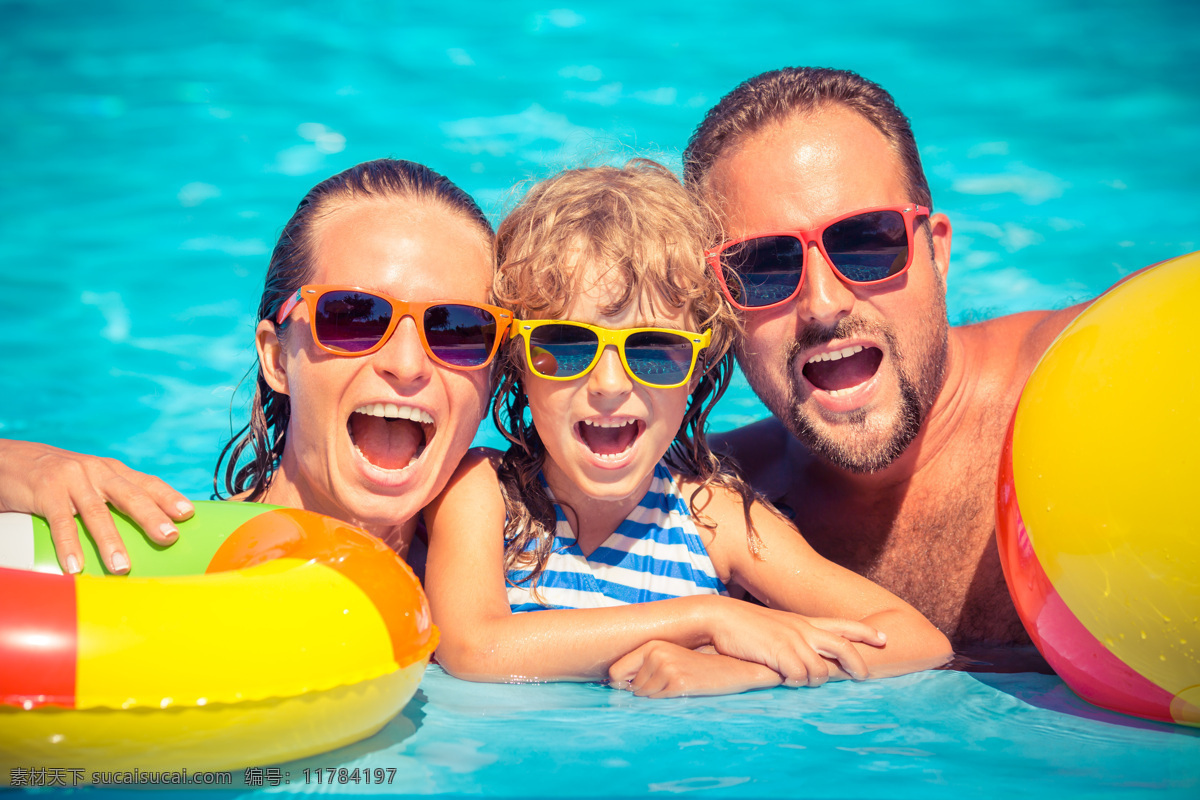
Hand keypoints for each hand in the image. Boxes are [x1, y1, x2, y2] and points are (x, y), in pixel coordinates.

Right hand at [0, 440, 192, 573]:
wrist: (11, 460)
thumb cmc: (59, 479)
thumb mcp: (91, 480)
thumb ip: (114, 496)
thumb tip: (148, 525)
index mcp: (111, 471)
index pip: (146, 482)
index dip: (168, 497)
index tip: (188, 513)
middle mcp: (96, 472)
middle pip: (129, 495)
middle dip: (151, 516)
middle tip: (168, 537)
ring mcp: (71, 481)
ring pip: (96, 512)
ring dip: (110, 540)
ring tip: (122, 566)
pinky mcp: (46, 492)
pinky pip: (60, 522)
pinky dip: (69, 545)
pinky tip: (75, 565)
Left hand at [609, 641, 782, 698]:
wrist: (730, 668)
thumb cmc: (697, 665)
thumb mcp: (669, 657)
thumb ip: (644, 665)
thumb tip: (616, 683)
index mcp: (651, 645)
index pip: (615, 672)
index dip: (620, 684)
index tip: (628, 688)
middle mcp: (656, 654)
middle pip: (629, 686)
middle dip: (642, 691)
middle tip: (665, 685)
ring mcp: (666, 668)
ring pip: (643, 694)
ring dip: (655, 696)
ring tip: (675, 685)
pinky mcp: (677, 683)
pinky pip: (658, 700)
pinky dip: (666, 699)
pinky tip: (681, 689)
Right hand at [708, 600, 886, 686]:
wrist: (719, 618)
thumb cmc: (744, 626)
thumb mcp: (776, 627)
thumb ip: (794, 638)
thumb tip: (806, 658)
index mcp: (803, 622)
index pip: (842, 624)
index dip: (865, 631)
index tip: (884, 639)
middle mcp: (803, 629)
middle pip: (844, 646)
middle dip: (858, 664)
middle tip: (864, 677)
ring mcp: (792, 640)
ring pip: (821, 671)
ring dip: (814, 681)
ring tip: (799, 680)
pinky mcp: (779, 653)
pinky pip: (798, 677)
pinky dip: (794, 683)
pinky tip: (783, 679)